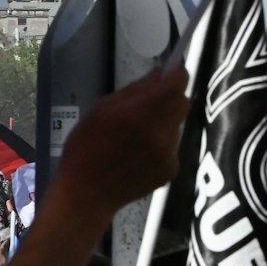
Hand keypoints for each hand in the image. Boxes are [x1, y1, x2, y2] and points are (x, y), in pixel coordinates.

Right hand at [56, 67, 188, 216]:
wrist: (87, 194)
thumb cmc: (85, 147)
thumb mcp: (100, 110)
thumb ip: (133, 91)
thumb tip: (158, 74)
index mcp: (140, 114)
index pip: (177, 85)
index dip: (177, 74)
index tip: (171, 72)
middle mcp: (160, 133)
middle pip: (182, 103)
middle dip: (170, 98)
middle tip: (147, 104)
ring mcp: (168, 154)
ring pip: (176, 125)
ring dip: (164, 122)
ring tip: (137, 135)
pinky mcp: (171, 170)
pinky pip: (172, 146)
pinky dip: (161, 143)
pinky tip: (139, 153)